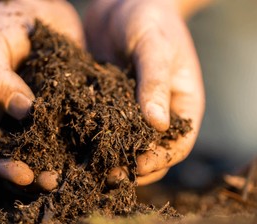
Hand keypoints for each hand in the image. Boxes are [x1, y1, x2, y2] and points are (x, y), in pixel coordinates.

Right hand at [0, 0, 83, 189]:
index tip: (25, 175)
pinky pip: (72, 128)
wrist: (34, 7)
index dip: (3, 166)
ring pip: (48, 148)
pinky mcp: (65, 107)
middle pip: (20, 156)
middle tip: (56, 182)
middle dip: (36, 172)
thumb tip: (21, 110)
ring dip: (62, 163)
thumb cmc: (2, 24)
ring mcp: (39, 117)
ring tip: (80, 172)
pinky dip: (82, 141)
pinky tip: (99, 148)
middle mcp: (11, 121)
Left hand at [85, 0, 204, 185]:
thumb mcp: (154, 45)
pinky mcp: (111, 106)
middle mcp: (160, 114)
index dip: (158, 160)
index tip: (133, 166)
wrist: (123, 0)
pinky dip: (93, 140)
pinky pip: (105, 129)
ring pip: (127, 146)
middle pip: (152, 154)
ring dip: (111, 160)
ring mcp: (135, 112)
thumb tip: (158, 125)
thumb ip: (155, 82)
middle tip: (105, 174)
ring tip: (88, 167)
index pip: (178, 146)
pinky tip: (74, 146)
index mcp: (183, 105)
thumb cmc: (149, 17)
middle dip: (132, 167)